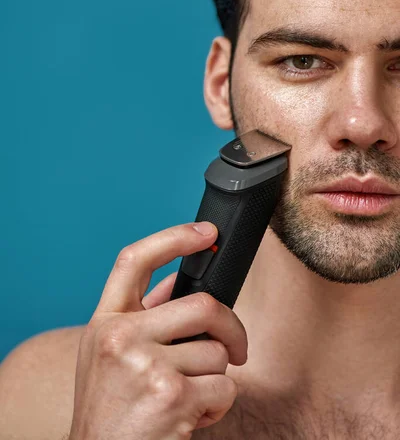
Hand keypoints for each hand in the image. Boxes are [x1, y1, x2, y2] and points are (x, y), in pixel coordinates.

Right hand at [68, 222, 247, 439]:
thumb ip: (140, 319)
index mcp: (104, 322)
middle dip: (230, 327)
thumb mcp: (108, 356)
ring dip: (214, 377)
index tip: (205, 232)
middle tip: (235, 347)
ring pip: (217, 352)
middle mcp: (120, 336)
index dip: (173, 237)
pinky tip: (190, 416)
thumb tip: (172, 285)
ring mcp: (146, 364)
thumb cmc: (108, 410)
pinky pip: (224, 387)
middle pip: (202, 304)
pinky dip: (217, 405)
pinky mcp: (171, 395)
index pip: (134, 260)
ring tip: (187, 396)